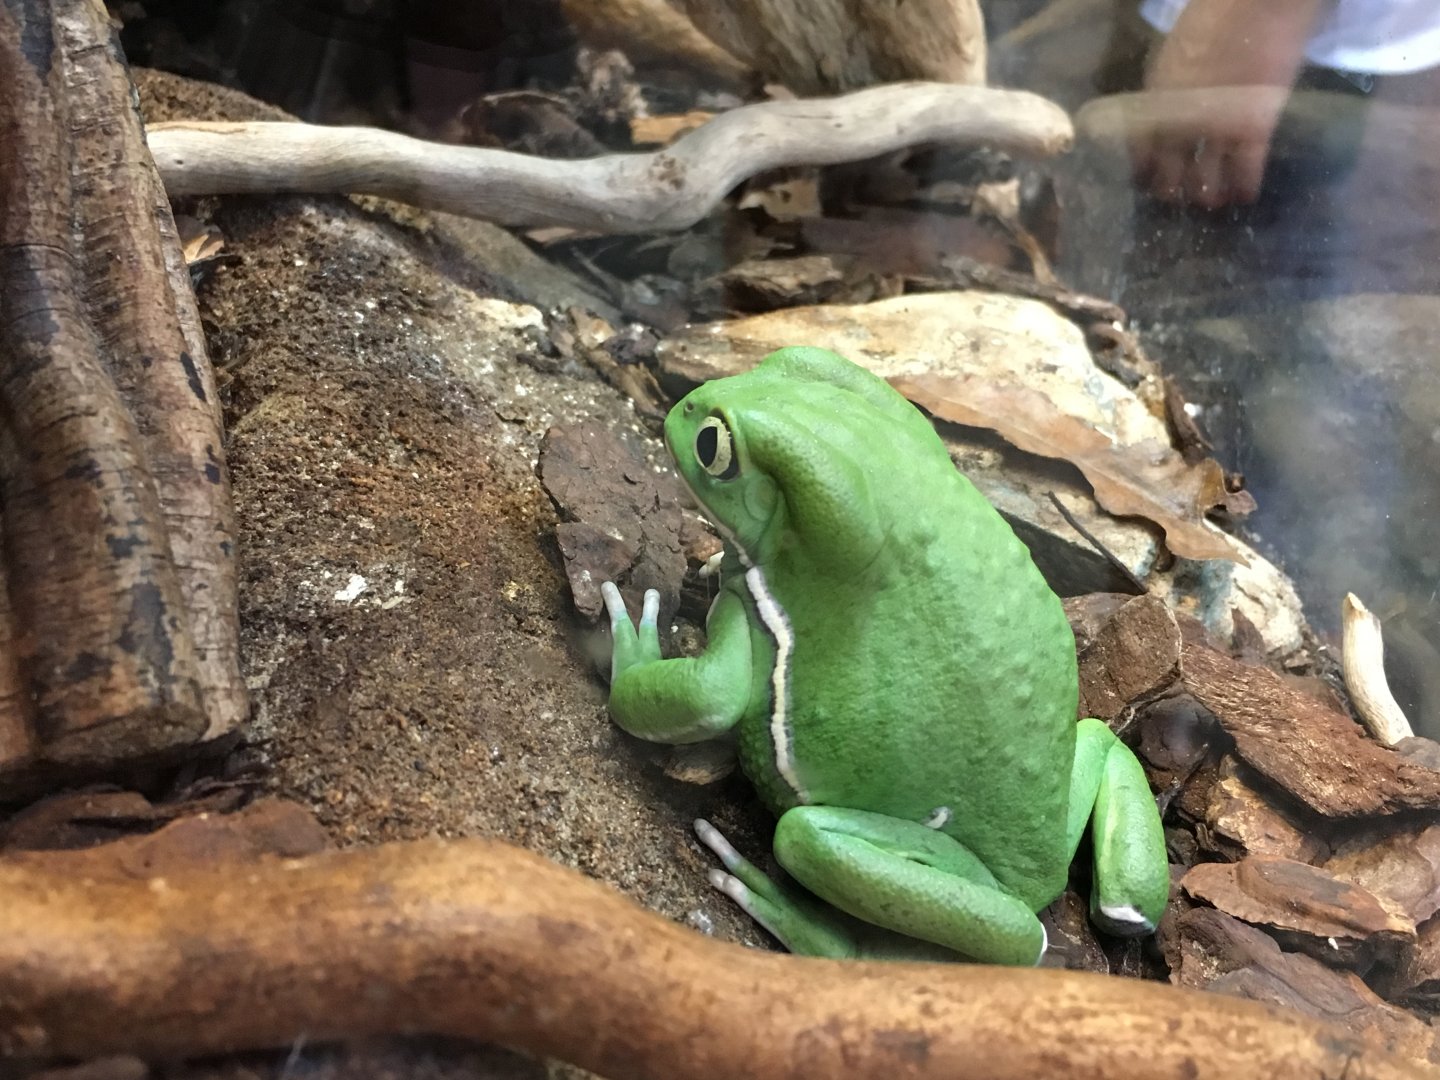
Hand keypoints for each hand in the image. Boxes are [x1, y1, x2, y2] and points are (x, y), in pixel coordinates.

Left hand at [1131, 0, 1324, 207]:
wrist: (1253, 3)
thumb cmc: (1211, 16)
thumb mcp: (1171, 52)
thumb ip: (1166, 85)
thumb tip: (1162, 109)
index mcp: (1154, 102)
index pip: (1139, 151)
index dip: (1143, 170)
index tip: (1144, 181)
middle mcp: (1178, 125)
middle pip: (1170, 172)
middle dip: (1172, 189)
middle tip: (1177, 200)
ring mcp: (1215, 130)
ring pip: (1206, 179)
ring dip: (1207, 194)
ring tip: (1210, 202)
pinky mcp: (1252, 128)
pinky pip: (1246, 170)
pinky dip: (1244, 187)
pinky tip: (1245, 196)